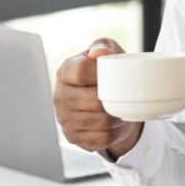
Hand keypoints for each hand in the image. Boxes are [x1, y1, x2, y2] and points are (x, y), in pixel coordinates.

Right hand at [54, 38, 143, 158]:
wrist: (109, 98)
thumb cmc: (108, 72)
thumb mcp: (109, 53)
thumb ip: (104, 46)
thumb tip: (98, 52)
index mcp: (66, 71)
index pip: (80, 71)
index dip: (100, 74)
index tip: (114, 75)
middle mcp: (60, 96)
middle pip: (92, 100)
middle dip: (113, 100)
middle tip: (124, 96)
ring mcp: (64, 119)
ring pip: (99, 122)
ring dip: (116, 118)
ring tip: (121, 110)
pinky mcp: (74, 137)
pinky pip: (101, 139)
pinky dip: (114, 133)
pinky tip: (115, 125)